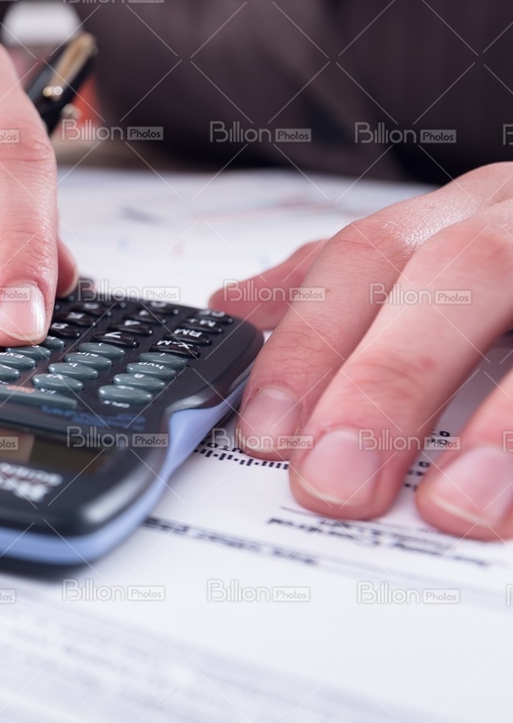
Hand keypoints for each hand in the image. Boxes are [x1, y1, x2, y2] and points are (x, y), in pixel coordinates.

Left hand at [209, 162, 512, 539]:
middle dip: (389, 381)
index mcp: (470, 215)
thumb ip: (347, 288)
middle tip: (335, 482)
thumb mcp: (444, 259)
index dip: (309, 343)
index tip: (264, 432)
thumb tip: (236, 305)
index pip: (367, 258)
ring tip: (457, 508)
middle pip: (459, 277)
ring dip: (506, 424)